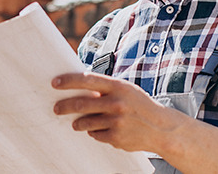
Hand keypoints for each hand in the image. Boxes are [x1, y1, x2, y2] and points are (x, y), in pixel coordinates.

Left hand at [52, 72, 188, 153]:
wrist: (162, 128)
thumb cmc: (139, 105)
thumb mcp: (126, 90)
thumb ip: (105, 88)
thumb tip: (77, 87)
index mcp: (118, 87)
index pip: (87, 79)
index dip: (68, 81)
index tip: (55, 83)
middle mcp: (117, 103)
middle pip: (81, 103)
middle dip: (64, 106)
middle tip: (56, 108)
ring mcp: (116, 121)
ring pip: (85, 122)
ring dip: (77, 123)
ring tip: (75, 122)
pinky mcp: (116, 137)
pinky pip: (95, 134)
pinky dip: (94, 132)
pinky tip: (100, 129)